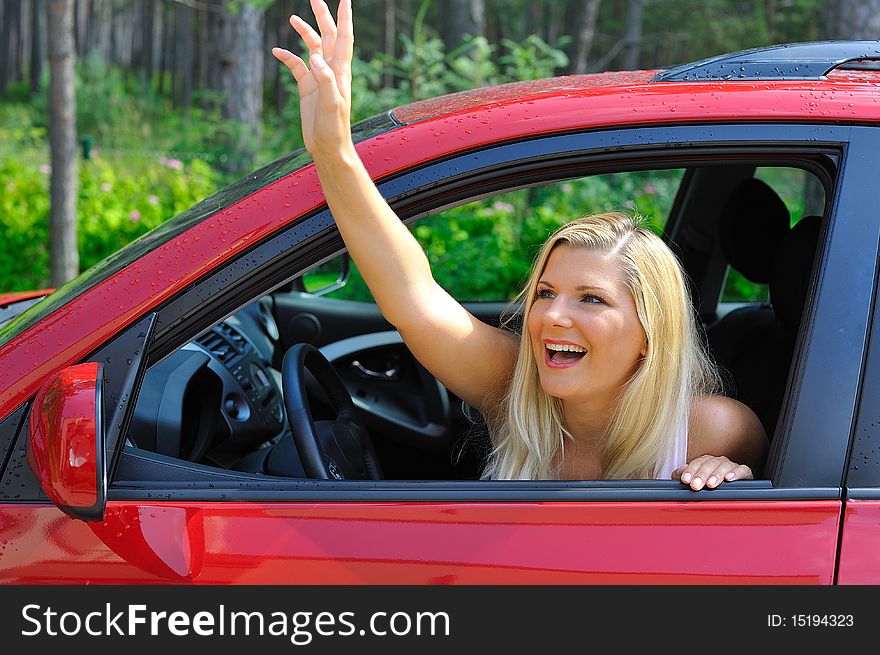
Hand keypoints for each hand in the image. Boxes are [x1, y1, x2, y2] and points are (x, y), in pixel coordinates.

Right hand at [271, 0, 353, 160]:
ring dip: (304, 32)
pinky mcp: (307, 88)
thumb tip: (315, 57)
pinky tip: (276, 51)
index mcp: (341, 72)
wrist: (328, 148)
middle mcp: (331, 71)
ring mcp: (318, 78)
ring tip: (292, 18)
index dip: (344, 18)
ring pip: (312, 48)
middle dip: (322, 17)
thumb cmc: (335, 129)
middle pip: (328, 36)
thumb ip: (325, 80)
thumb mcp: (331, 105)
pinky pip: (296, 67)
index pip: (344, 38)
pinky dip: (287, 57)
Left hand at [672, 455, 752, 490]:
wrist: (733, 490)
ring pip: (724, 466)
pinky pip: (742, 470)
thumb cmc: (711, 484)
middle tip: (696, 485)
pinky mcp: (745, 472)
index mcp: (706, 462)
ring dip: (716, 475)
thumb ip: (685, 476)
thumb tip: (678, 472)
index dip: (690, 470)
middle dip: (701, 475)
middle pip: (709, 464)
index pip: (697, 463)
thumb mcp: (696, 480)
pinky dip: (736, 473)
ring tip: (711, 484)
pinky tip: (729, 478)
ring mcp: (731, 466)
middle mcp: (718, 462)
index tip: (685, 480)